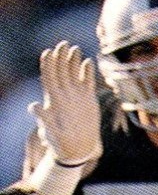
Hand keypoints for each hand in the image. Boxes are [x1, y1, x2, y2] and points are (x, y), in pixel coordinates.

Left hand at [28, 42, 102, 165]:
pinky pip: (87, 82)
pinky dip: (87, 72)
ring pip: (73, 73)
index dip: (48, 64)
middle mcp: (64, 94)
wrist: (77, 150)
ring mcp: (76, 96)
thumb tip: (33, 106)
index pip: (49, 77)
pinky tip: (88, 62)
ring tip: (75, 49)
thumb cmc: (61, 143)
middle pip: (61, 71)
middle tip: (63, 43)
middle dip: (61, 57)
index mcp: (54, 100)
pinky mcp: (88, 99)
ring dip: (73, 61)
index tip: (49, 51)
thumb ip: (43, 119)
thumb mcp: (51, 132)